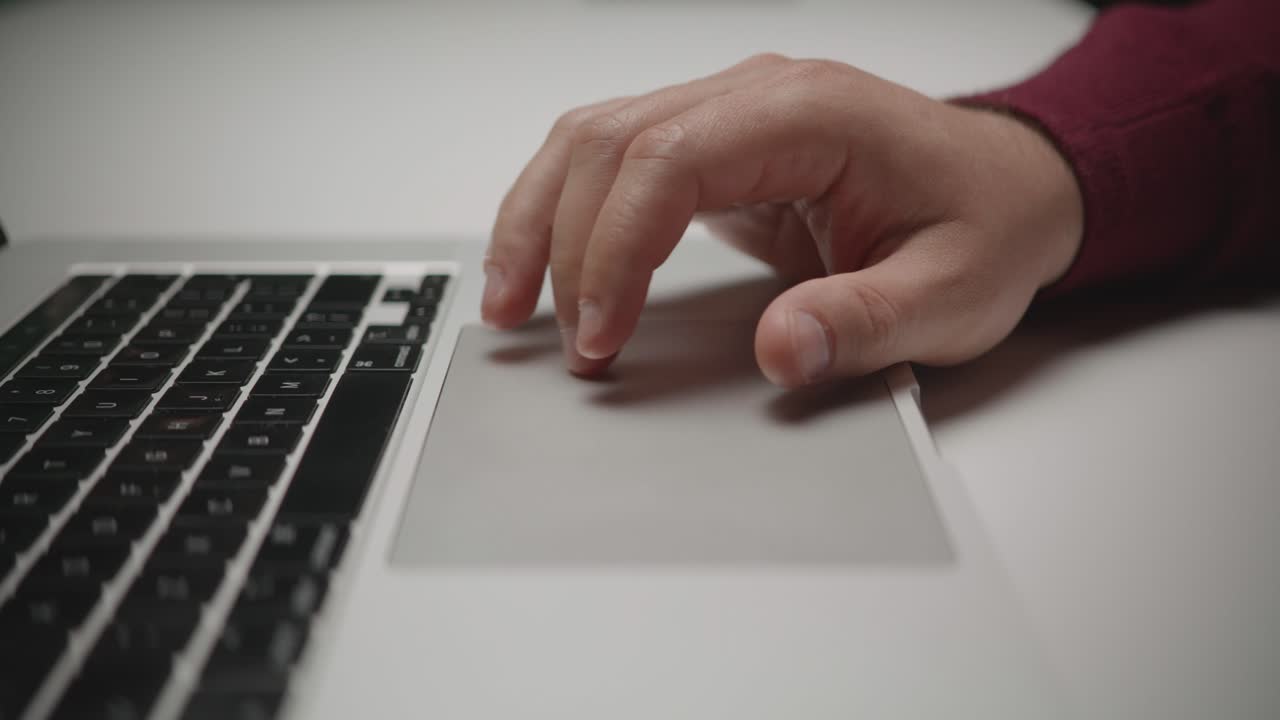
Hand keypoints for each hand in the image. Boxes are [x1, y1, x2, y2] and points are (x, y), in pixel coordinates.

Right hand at [483, 54, 1082, 386]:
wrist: (1005, 190)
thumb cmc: (983, 228)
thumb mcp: (949, 294)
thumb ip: (864, 322)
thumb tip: (781, 352)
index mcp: (810, 112)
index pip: (669, 160)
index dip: (617, 249)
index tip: (602, 333)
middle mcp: (755, 94)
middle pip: (610, 141)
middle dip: (563, 243)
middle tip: (560, 341)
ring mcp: (729, 110)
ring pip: (592, 138)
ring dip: (540, 218)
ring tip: (509, 302)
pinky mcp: (714, 143)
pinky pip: (612, 158)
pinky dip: (566, 210)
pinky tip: (544, 263)